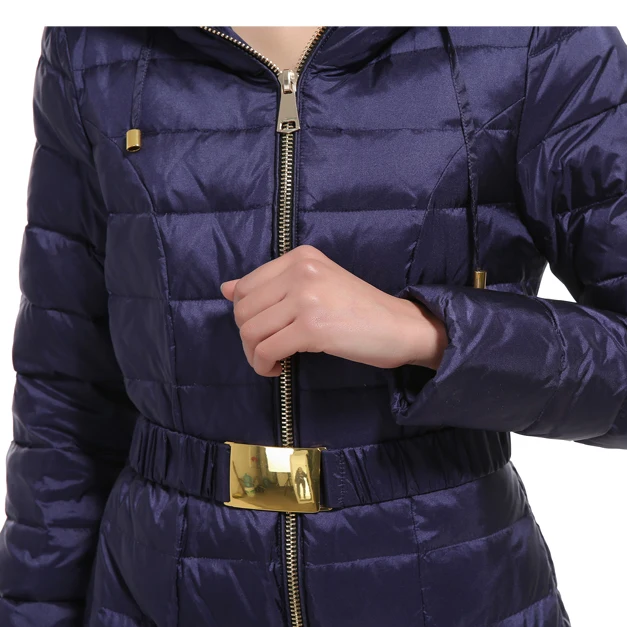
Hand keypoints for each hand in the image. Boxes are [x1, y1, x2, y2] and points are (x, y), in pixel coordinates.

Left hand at [220, 244, 447, 377]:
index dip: (246, 315)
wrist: (400, 327)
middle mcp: (301, 271)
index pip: (246, 286)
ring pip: (251, 331)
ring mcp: (306, 298)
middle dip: (248, 338)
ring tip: (272, 362)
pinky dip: (265, 365)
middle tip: (268, 352)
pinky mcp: (312, 328)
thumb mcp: (317, 286)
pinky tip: (278, 369)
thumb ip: (272, 285)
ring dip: (255, 355)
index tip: (264, 331)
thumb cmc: (361, 310)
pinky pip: (267, 350)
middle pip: (244, 310)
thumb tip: (226, 289)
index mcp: (301, 257)